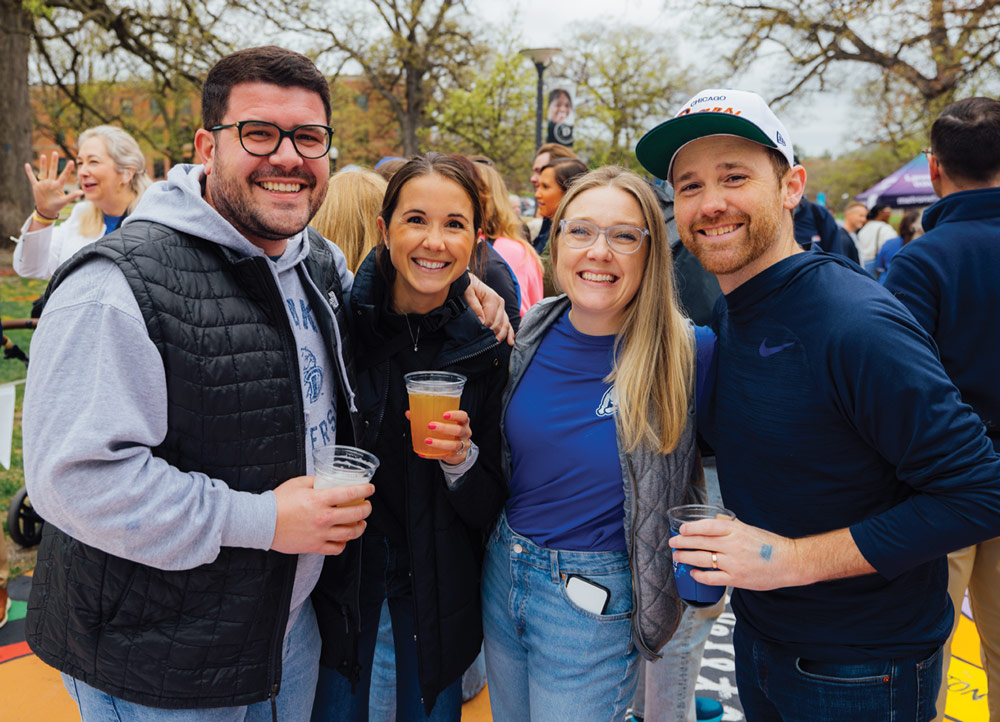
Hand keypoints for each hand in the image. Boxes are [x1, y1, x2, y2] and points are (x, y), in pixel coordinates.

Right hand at [24, 152, 83, 218]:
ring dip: (42, 164)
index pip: (63, 176)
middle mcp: (51, 182)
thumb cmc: (57, 206)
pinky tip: (27, 165)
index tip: (72, 161)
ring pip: (43, 172)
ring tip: (43, 155)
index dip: (67, 169)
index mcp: (58, 186)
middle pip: (53, 170)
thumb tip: (82, 192)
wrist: (47, 210)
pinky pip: (32, 178)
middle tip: (55, 152)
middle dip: (54, 162)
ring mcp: (43, 184)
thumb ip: (72, 196)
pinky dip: (29, 172)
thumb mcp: (65, 201)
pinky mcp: (36, 186)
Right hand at [271, 475, 373, 554]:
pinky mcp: (315, 546)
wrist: (262, 522)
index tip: (371, 488)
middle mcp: (323, 517)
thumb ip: (316, 481)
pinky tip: (344, 538)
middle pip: (356, 514)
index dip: (365, 490)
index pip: (350, 493)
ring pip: (350, 533)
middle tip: (367, 505)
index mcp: (319, 499)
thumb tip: (328, 479)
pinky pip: (337, 548)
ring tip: (361, 522)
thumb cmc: (278, 501)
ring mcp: (320, 534)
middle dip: (367, 509)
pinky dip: (344, 543)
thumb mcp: (298, 483)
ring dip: (360, 527)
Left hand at [406, 408, 472, 464]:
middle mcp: (465, 433)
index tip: (444, 414)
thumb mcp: (443, 423)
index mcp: (463, 422)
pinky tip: (423, 453)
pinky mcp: (457, 456)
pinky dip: (433, 455)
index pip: (463, 416)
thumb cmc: (449, 432)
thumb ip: (427, 417)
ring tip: (427, 441)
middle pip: (458, 430)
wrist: (458, 449)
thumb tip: (409, 413)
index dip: (455, 415)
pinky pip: (445, 456)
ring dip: (439, 443)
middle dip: (444, 428)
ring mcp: (463, 445)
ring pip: (453, 445)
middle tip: (430, 426)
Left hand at [464, 273, 513, 345]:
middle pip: (499, 324)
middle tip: (481, 341)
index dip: (484, 328)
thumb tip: (481, 321)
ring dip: (500, 336)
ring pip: (505, 326)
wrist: (470, 282)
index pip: (491, 319)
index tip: (476, 333)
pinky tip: (510, 343)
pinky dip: (510, 334)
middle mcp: (501, 304)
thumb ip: (474, 305)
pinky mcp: (502, 313)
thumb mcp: (467, 292)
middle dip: (491, 334)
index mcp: (493, 298)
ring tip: (494, 344)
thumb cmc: (468, 287)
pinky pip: (508, 325)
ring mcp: (502, 309)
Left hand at [668, 517, 801, 590]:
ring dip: (687, 558)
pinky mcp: (737, 579)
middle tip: (672, 543)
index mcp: (736, 531)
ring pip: (703, 560)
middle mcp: (733, 546)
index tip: (681, 529)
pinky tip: (693, 573)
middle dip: (683, 543)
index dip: (691, 528)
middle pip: (701, 543)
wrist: (789, 562)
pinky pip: (712, 578)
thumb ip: (729, 526)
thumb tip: (713, 521)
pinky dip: (700, 575)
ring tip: (677, 556)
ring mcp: (734, 563)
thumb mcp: (749, 529)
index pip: (707, 527)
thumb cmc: (769, 545)